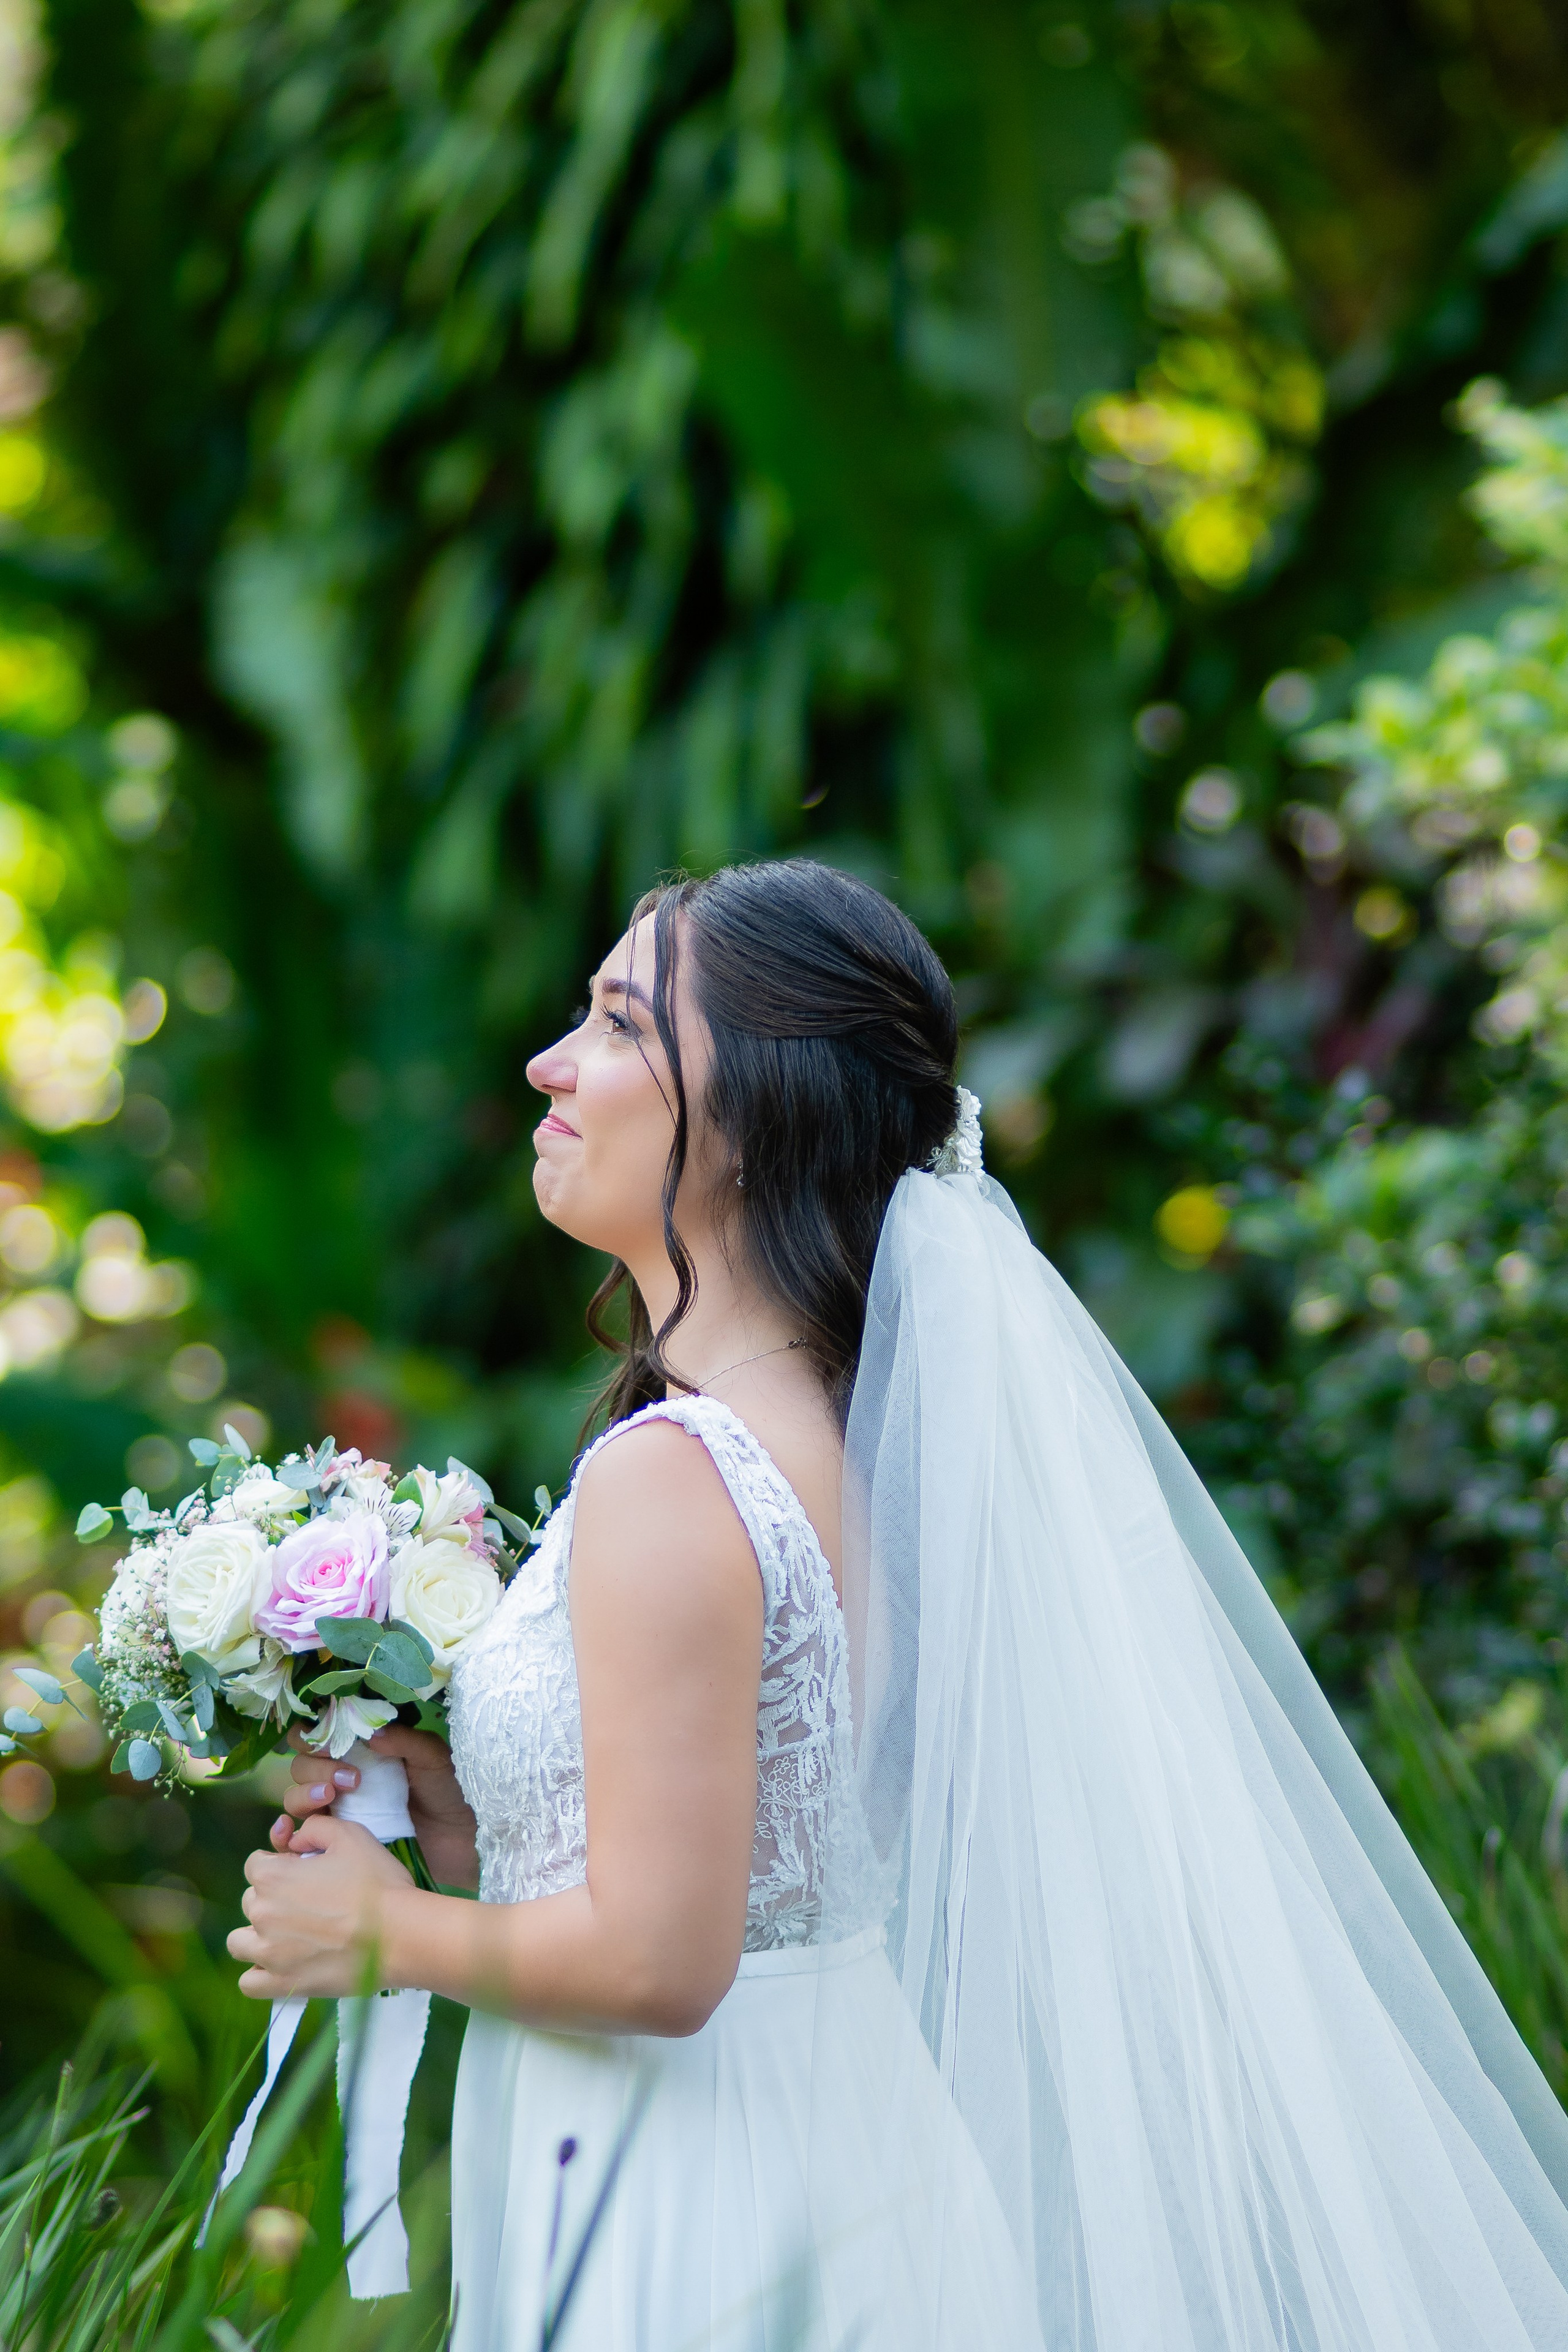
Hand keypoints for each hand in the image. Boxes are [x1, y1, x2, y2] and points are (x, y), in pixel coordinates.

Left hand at [228, 1814, 411, 1998]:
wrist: (400, 1934)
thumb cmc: (377, 1883)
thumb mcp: (350, 1835)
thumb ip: (315, 1828)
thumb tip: (295, 1840)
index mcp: (273, 1876)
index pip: (255, 1865)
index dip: (279, 1864)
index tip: (302, 1871)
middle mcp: (262, 1914)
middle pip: (250, 1901)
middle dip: (272, 1897)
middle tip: (307, 1902)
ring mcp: (269, 1953)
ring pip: (239, 1943)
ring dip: (256, 1936)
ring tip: (287, 1935)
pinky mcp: (282, 1984)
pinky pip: (249, 1983)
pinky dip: (260, 1974)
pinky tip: (282, 1964)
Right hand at [269, 1724, 478, 1887]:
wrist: (463, 1840)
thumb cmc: (450, 1790)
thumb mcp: (433, 1758)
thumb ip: (405, 1741)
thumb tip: (373, 1733)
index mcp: (363, 1749)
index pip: (321, 1732)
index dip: (317, 1732)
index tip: (334, 1740)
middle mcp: (343, 1776)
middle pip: (302, 1764)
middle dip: (316, 1767)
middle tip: (348, 1779)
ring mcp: (338, 1811)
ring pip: (296, 1797)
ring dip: (304, 1794)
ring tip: (331, 1798)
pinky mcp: (337, 1842)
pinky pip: (299, 1836)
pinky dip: (286, 1832)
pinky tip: (294, 1832)